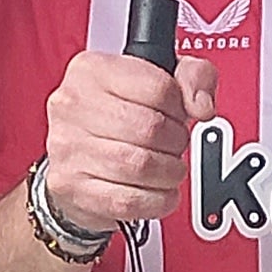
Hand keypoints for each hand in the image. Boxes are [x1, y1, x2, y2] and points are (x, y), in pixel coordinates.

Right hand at [39, 47, 220, 238]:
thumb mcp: (159, 79)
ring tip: (167, 167)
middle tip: (174, 144)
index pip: (158, 88)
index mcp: (93, 70)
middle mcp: (74, 106)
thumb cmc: (116, 117)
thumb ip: (193, 77)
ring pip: (141, 166)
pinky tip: (158, 190)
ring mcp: (69, 147)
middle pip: (150, 129)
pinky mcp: (72, 186)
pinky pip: (129, 200)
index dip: (180, 107)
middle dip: (176, 142)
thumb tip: (202, 105)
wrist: (75, 157)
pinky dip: (156, 200)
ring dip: (169, 172)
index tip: (177, 114)